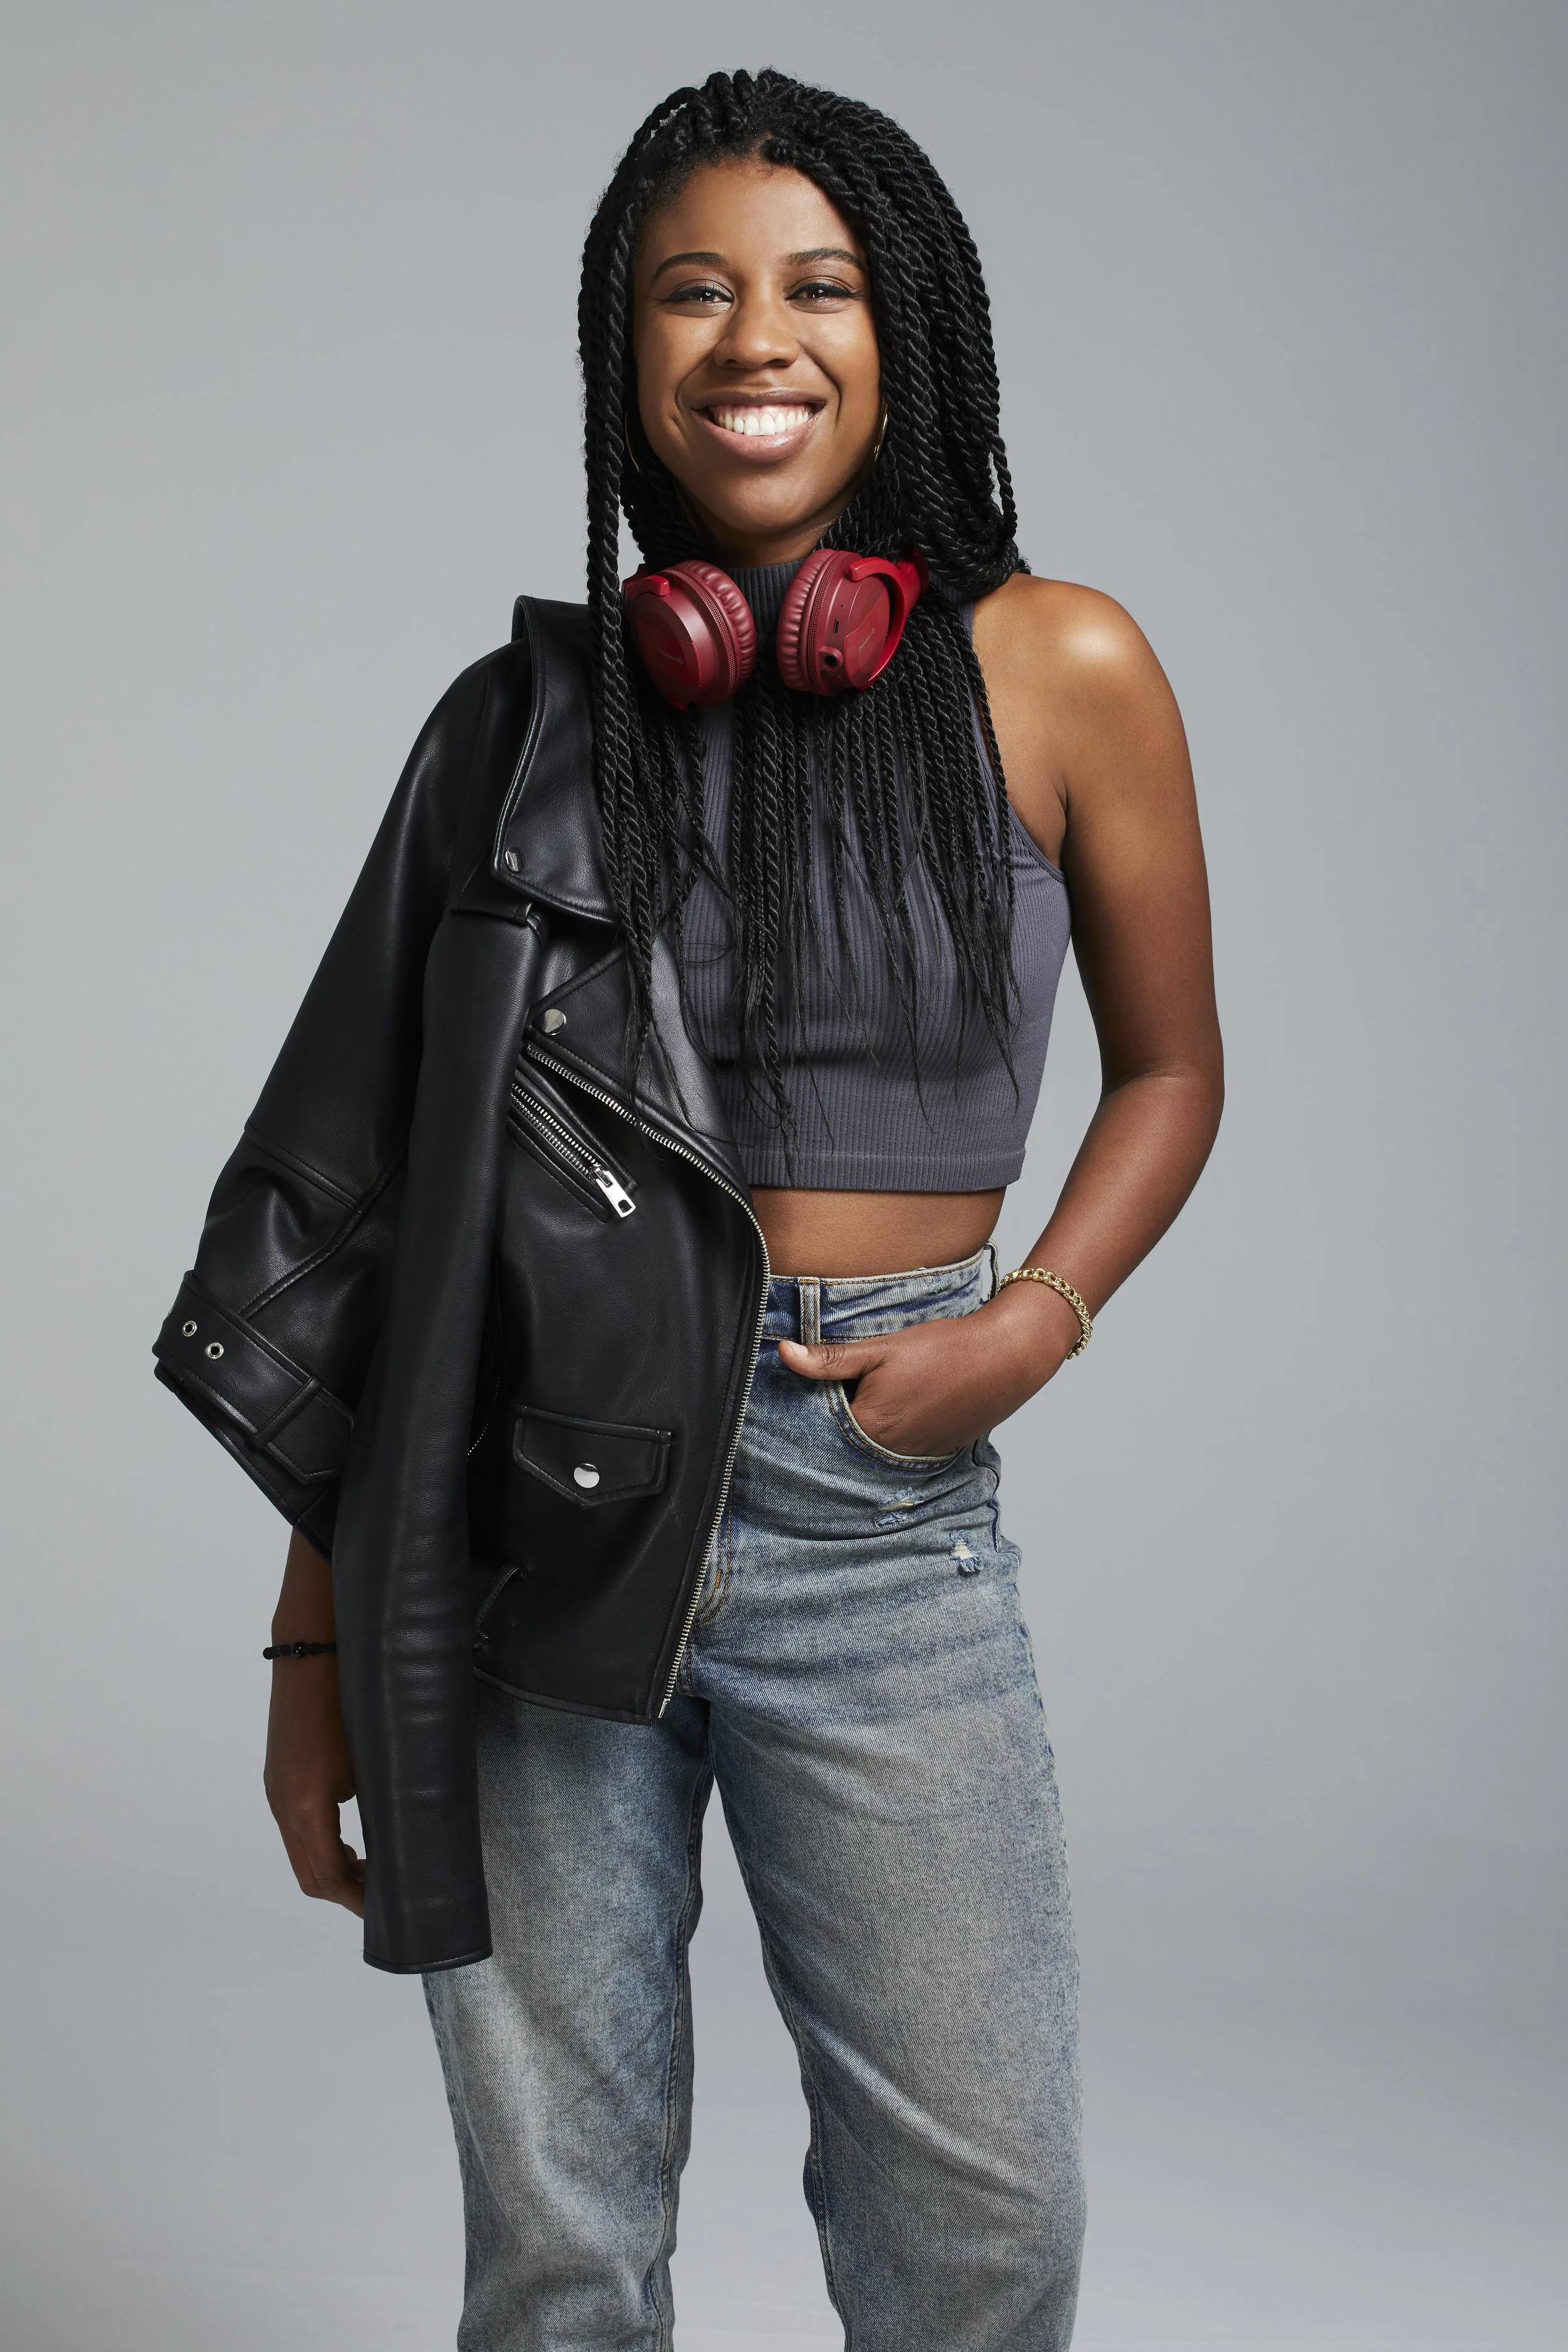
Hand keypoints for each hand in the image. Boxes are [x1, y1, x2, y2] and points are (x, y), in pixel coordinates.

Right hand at [262, 1532, 364, 1917]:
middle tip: (389, 1898)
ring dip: (334, 1869)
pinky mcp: (280, 1774)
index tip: (393, 1911)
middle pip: (311, 1875)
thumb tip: (403, 1839)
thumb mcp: (371, 1758)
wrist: (313, 1645)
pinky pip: (297, 1828)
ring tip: (374, 1871)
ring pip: (301, 1853)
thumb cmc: (351, 1696)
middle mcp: (283, 1803)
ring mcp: (277, 1788)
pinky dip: (323, 1845)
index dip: (361, 1901)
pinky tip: (352, 1838)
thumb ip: (381, 1804)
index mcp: (307, 1806)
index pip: (328, 1878)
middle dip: (348, 1892)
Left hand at [778, 1280, 1082, 1456]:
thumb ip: (831, 1358)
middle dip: (838, 1416)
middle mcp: (889, 1452)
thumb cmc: (945, 1349)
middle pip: (845, 1439)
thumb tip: (783, 1352)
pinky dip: (894, 1429)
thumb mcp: (882, 1348)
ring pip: (872, 1443)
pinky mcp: (936, 1451)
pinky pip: (900, 1446)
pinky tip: (904, 1404)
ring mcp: (915, 1456)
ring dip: (866, 1424)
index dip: (812, 1404)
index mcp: (869, 1428)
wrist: (1007, 1358)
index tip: (809, 1386)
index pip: (819, 1425)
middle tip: (844, 1386)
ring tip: (879, 1394)